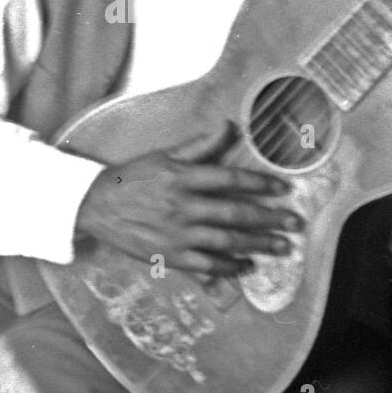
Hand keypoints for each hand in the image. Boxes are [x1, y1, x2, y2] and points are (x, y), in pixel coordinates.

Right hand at [74, 123, 298, 277]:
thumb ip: (200, 144)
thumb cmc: (132, 178)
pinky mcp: (170, 256)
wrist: (95, 206)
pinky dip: (230, 267)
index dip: (260, 184)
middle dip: (269, 218)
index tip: (285, 189)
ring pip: (226, 241)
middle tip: (295, 222)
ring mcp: (177, 234)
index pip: (229, 179)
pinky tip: (248, 265)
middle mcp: (183, 206)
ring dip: (258, 244)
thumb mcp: (164, 155)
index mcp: (182, 177)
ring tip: (283, 247)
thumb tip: (230, 125)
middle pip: (234, 213)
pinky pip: (206, 265)